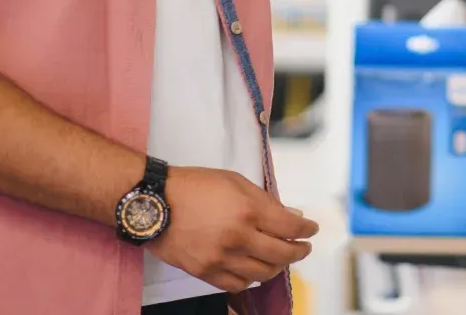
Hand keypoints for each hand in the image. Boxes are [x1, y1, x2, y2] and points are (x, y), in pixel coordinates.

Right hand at [149, 166, 319, 292]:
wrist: (154, 203)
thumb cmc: (194, 186)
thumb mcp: (234, 181)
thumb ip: (265, 201)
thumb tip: (292, 216)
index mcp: (248, 209)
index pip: (290, 227)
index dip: (306, 230)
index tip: (311, 230)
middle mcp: (238, 237)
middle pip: (281, 254)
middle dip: (299, 251)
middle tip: (303, 247)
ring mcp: (221, 258)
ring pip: (262, 274)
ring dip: (277, 267)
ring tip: (279, 259)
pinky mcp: (205, 272)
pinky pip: (237, 285)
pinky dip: (250, 280)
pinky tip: (254, 271)